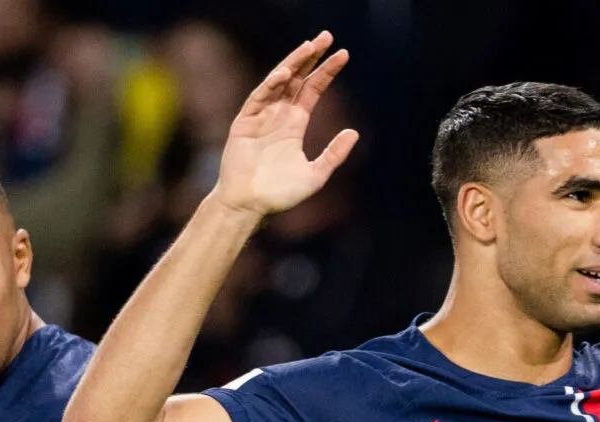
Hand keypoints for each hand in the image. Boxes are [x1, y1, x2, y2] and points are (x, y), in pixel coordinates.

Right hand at [210, 32, 358, 218]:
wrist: (249, 206)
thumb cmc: (280, 194)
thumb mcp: (315, 174)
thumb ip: (334, 154)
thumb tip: (354, 132)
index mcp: (295, 124)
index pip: (313, 89)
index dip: (327, 72)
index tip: (344, 54)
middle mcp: (279, 115)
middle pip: (298, 79)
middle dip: (312, 57)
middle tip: (327, 37)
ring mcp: (261, 116)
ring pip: (279, 82)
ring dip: (293, 63)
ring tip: (310, 46)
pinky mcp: (244, 122)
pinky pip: (259, 98)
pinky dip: (271, 84)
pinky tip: (285, 72)